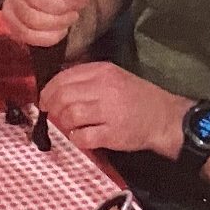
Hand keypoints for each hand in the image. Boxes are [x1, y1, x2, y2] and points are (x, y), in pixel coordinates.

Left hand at [42, 62, 188, 158]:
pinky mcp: (113, 134)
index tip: (44, 100)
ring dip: (64, 123)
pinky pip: (83, 137)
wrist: (165, 117)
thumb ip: (86, 78)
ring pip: (70, 115)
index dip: (48, 90)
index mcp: (103, 71)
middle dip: (52, 107)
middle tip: (52, 114)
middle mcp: (105, 89)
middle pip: (63, 97)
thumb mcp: (113, 77)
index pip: (63, 77)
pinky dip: (76, 138)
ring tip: (69, 125)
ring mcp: (110, 112)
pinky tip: (81, 136)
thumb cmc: (135, 97)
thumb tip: (54, 86)